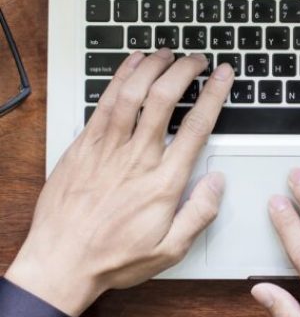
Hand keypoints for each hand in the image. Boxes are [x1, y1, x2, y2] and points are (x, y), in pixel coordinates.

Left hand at [6, 50, 233, 316]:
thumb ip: (199, 214)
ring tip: (167, 53)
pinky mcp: (84, 146)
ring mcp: (107, 149)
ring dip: (152, 67)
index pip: (196, 127)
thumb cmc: (113, 257)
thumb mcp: (169, 251)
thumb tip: (217, 182)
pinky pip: (104, 103)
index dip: (213, 94)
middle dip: (184, 70)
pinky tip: (131, 63)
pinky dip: (120, 77)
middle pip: (164, 99)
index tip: (223, 76)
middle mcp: (136, 158)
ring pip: (132, 94)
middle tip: (197, 59)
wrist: (60, 263)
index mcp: (163, 182)